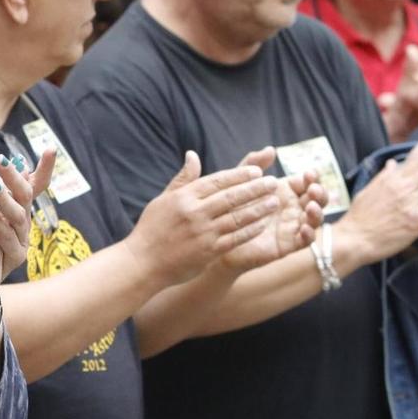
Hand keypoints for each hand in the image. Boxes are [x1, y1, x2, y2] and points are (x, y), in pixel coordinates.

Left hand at [0, 148, 54, 279]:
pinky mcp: (15, 256)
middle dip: (14, 177)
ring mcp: (20, 239)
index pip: (33, 185)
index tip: (50, 150)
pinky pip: (8, 237)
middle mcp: (21, 221)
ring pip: (18, 215)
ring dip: (5, 198)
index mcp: (13, 207)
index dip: (43, 169)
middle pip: (25, 195)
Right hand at [129, 150, 279, 285]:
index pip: (217, 181)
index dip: (239, 175)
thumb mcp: (163, 199)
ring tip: (275, 201)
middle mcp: (195, 213)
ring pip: (237, 217)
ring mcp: (203, 233)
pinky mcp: (208, 252)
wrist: (142, 264)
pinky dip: (251, 230)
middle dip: (255, 189)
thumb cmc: (151, 229)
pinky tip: (263, 224)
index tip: (256, 171)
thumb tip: (193, 155)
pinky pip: (235, 238)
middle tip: (274, 182)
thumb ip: (182, 178)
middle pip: (231, 197)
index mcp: (184, 198)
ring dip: (259, 209)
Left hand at [222, 165, 329, 272]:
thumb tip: (271, 149)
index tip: (309, 173)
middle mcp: (293, 208)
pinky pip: (305, 241)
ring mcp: (293, 226)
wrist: (219, 234)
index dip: (312, 177)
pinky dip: (310, 235)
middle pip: (317, 199)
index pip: (307, 182)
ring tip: (311, 207)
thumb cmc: (230, 206)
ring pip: (315, 219)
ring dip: (318, 213)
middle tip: (314, 189)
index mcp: (287, 190)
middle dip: (320, 193)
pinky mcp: (288, 244)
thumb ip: (253, 164)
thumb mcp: (240, 181)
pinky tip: (305, 229)